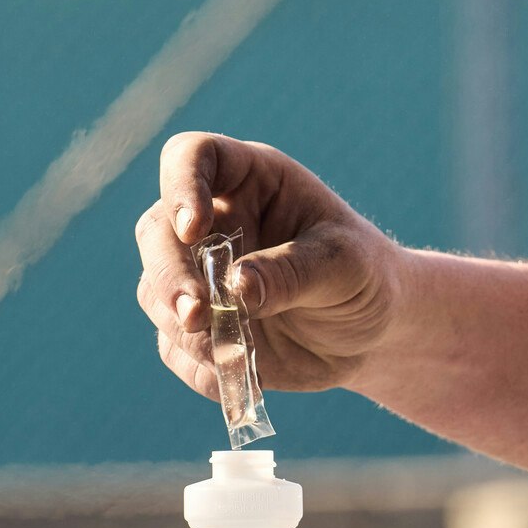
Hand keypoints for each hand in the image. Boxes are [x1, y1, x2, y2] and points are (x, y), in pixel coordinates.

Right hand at [134, 133, 405, 396]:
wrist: (373, 330)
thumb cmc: (364, 276)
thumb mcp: (346, 266)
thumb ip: (294, 271)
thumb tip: (237, 288)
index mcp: (250, 183)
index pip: (192, 158)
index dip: (182, 187)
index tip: (194, 228)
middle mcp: (212, 223)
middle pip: (156, 232)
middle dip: (169, 275)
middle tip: (196, 315)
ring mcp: (199, 277)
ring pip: (155, 292)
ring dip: (183, 326)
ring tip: (233, 349)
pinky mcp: (198, 328)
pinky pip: (174, 347)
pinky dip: (200, 364)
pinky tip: (238, 370)